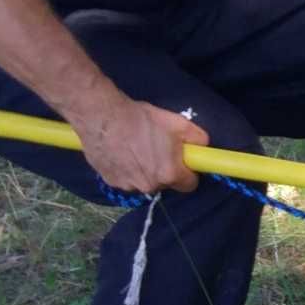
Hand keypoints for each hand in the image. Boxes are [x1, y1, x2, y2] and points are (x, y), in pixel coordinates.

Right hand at [71, 97, 205, 194]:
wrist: (102, 117)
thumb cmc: (141, 120)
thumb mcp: (177, 123)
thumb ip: (197, 138)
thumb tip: (202, 147)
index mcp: (169, 174)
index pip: (190, 185)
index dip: (188, 172)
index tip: (183, 161)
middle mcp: (150, 186)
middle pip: (165, 183)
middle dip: (165, 169)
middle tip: (156, 148)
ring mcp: (128, 187)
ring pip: (145, 182)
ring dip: (144, 170)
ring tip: (135, 147)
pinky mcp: (110, 182)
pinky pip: (126, 179)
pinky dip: (126, 170)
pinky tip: (121, 152)